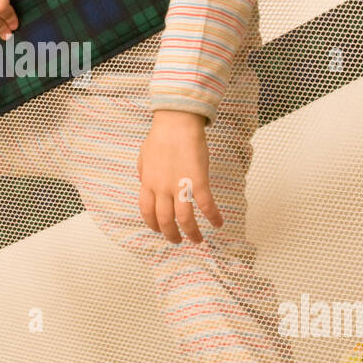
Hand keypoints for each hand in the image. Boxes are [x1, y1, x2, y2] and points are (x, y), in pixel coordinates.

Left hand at [136, 110, 222, 243]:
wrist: (177, 122)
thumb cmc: (161, 135)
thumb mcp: (144, 155)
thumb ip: (143, 172)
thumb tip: (144, 182)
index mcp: (148, 183)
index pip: (147, 212)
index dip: (153, 225)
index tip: (160, 230)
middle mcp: (162, 188)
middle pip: (164, 220)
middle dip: (171, 235)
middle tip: (178, 241)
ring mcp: (180, 186)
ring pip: (184, 219)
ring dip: (192, 233)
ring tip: (198, 240)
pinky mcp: (198, 181)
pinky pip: (206, 205)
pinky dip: (213, 217)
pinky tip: (219, 223)